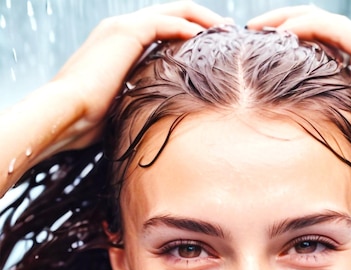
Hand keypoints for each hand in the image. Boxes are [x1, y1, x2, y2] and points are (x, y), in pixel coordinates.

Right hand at [0, 1, 226, 193]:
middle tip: (229, 30)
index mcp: (120, 44)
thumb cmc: (88, 121)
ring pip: (172, 11)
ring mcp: (122, 28)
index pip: (162, 29)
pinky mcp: (125, 32)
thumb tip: (156, 118)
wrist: (65, 112)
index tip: (213, 45)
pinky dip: (187, 25)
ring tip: (226, 30)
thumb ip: (138, 100)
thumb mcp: (120, 106)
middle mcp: (121, 29)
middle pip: (171, 13)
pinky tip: (206, 36)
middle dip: (203, 20)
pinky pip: (164, 22)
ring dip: (202, 19)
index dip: (189, 33)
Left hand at [248, 6, 350, 193]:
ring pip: (318, 20)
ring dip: (284, 20)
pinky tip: (280, 32)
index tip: (258, 59)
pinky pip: (330, 28)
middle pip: (313, 29)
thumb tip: (305, 162)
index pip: (317, 49)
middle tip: (249, 35)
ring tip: (255, 28)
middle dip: (279, 27)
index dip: (288, 50)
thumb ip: (332, 137)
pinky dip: (303, 25)